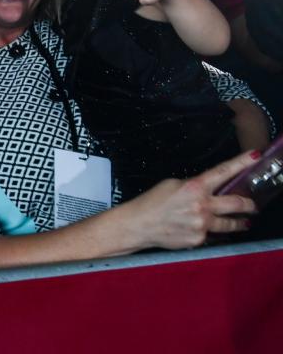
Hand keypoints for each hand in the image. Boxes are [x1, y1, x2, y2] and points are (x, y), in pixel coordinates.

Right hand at [127, 150, 259, 249]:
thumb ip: (194, 186)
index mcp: (194, 187)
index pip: (224, 172)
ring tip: (243, 222)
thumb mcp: (172, 184)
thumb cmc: (152, 202)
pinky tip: (204, 229)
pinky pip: (213, 235)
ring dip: (239, 222)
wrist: (139, 224)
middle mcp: (202, 206)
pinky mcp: (199, 239)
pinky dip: (212, 231)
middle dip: (249, 204)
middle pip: (237, 203)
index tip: (256, 156)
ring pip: (230, 223)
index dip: (242, 162)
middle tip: (253, 205)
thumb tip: (210, 189)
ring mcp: (202, 224)